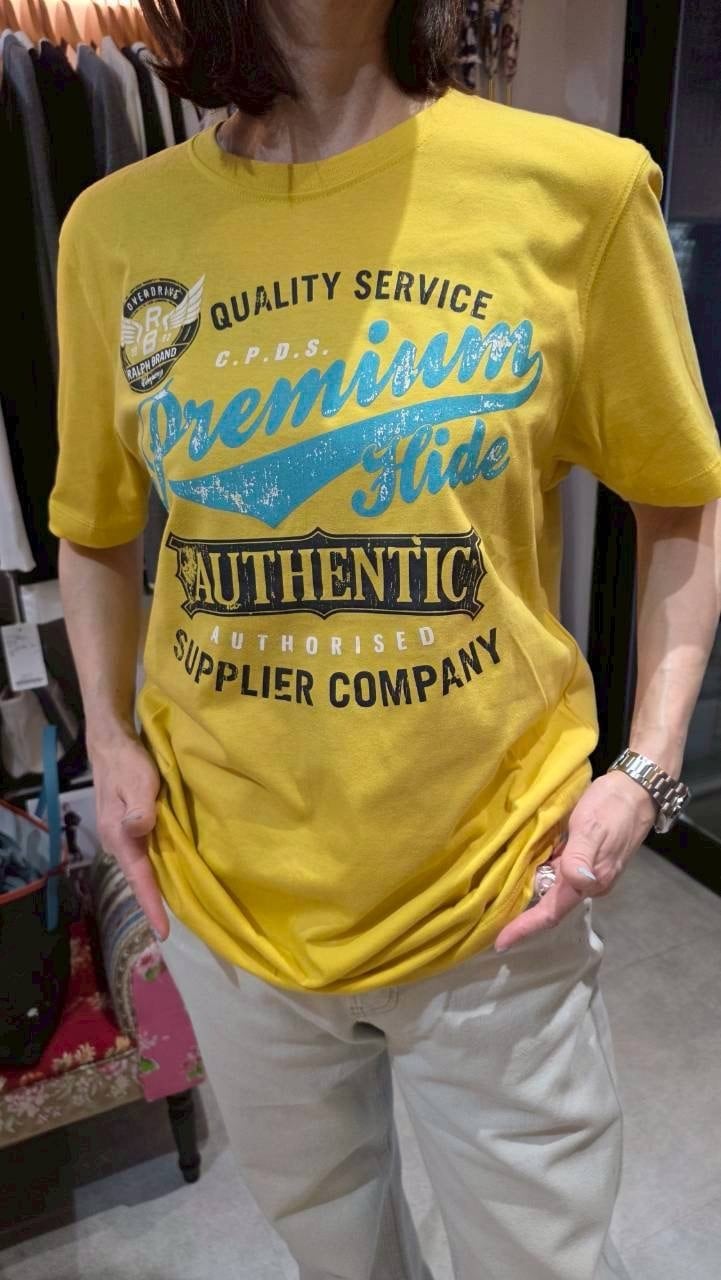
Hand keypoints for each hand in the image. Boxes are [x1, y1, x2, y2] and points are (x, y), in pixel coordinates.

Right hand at [90, 728, 168, 940]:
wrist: (111, 745)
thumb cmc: (127, 762)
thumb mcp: (137, 780)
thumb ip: (138, 807)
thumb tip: (139, 829)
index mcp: (119, 835)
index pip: (139, 877)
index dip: (151, 904)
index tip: (163, 931)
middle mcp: (117, 841)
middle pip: (139, 878)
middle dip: (154, 903)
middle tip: (171, 928)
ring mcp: (121, 836)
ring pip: (142, 867)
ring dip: (156, 886)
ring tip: (175, 908)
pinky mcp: (128, 827)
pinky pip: (144, 855)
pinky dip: (156, 868)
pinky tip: (169, 873)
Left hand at [493, 770, 657, 952]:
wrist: (638, 789)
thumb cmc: (612, 806)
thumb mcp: (591, 828)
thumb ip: (581, 856)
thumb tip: (578, 881)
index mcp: (589, 880)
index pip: (552, 912)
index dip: (526, 928)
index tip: (501, 942)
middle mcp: (590, 882)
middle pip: (551, 906)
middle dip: (524, 916)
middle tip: (492, 920)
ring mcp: (590, 871)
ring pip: (555, 889)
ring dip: (531, 895)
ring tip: (500, 899)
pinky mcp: (588, 859)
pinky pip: (560, 874)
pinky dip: (541, 875)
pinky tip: (525, 869)